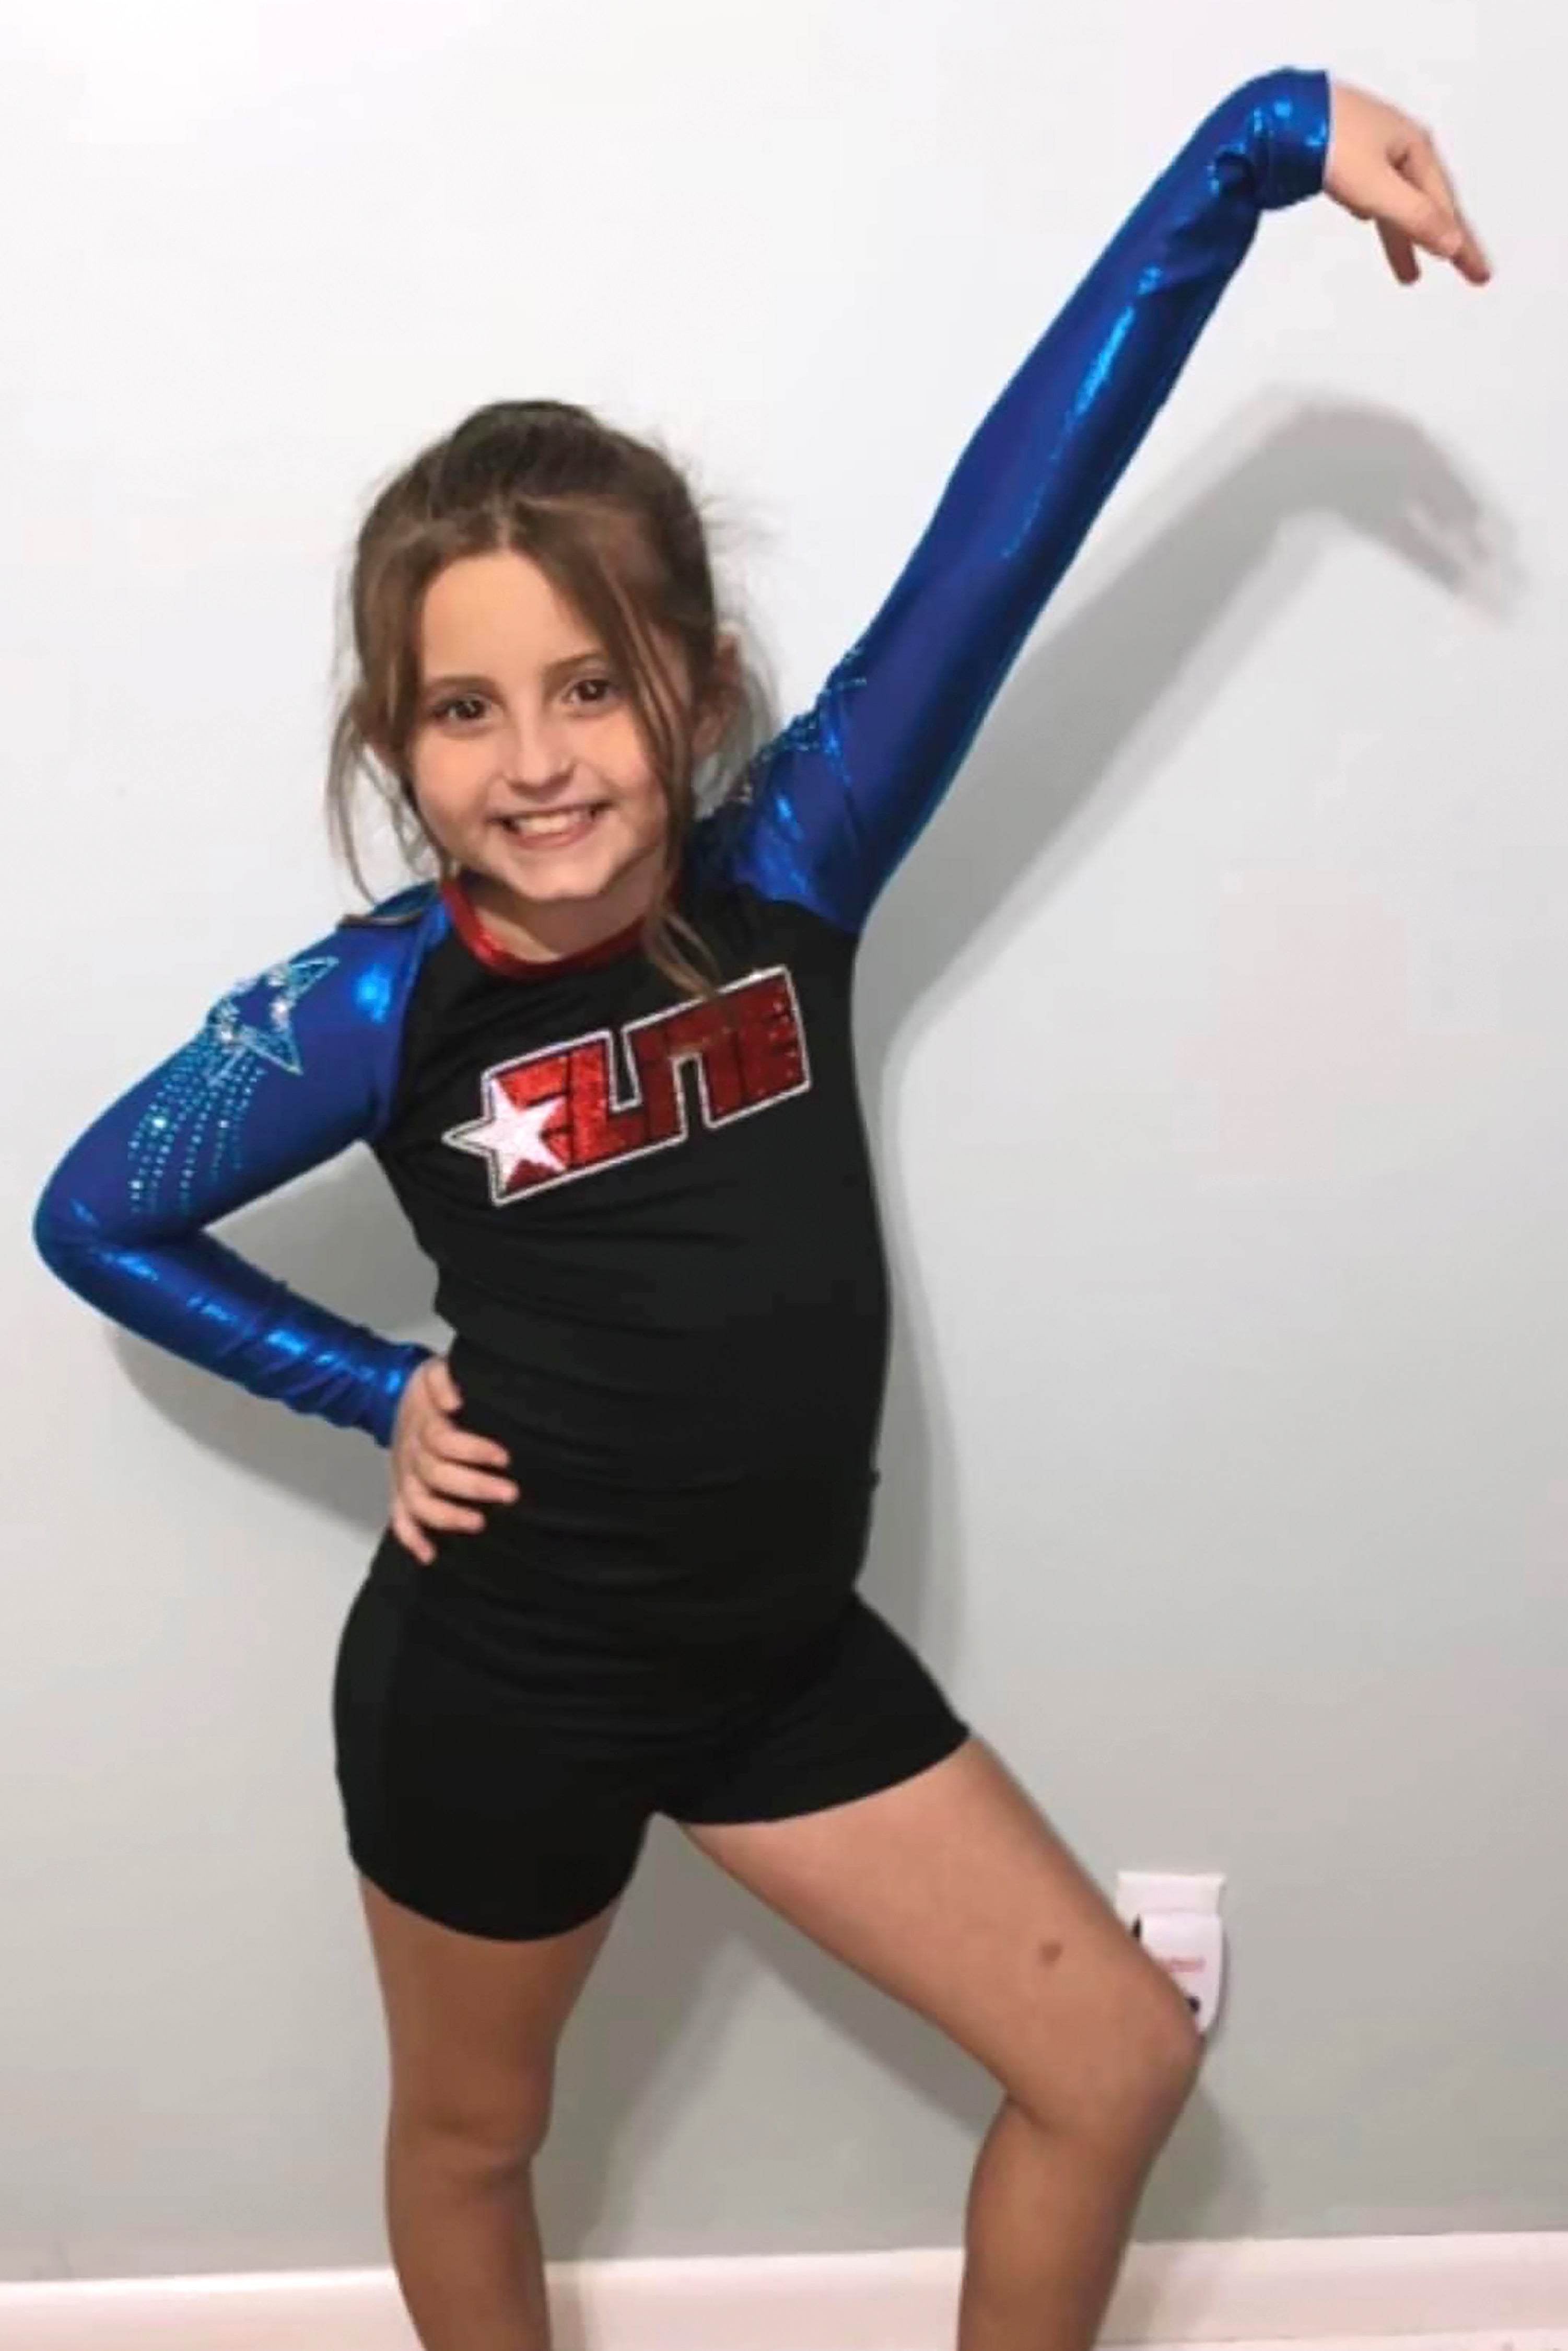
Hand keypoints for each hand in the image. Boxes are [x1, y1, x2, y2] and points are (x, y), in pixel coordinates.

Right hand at [389, 1356, 517, 1565]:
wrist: (397, 1395)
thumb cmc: (432, 1389)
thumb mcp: (434, 1370)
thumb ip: (444, 1378)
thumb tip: (454, 1400)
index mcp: (422, 1422)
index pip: (444, 1440)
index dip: (473, 1450)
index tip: (505, 1458)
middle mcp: (410, 1451)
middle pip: (435, 1474)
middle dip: (474, 1486)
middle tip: (509, 1493)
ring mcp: (403, 1474)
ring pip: (418, 1501)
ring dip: (447, 1516)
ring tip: (479, 1523)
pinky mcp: (399, 1489)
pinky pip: (399, 1518)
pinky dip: (411, 1538)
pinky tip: (431, 1555)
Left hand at [1325, 82, 1489, 285]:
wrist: (1277, 116)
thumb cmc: (1329, 143)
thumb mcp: (1376, 187)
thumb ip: (1415, 217)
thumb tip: (1453, 245)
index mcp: (1415, 148)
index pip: (1446, 208)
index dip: (1463, 245)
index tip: (1481, 276)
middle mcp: (1398, 144)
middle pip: (1428, 203)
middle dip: (1444, 240)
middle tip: (1466, 275)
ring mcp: (1370, 148)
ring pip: (1397, 201)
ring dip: (1405, 236)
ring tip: (1409, 275)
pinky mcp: (1341, 154)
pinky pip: (1371, 190)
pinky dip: (1379, 212)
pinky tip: (1369, 218)